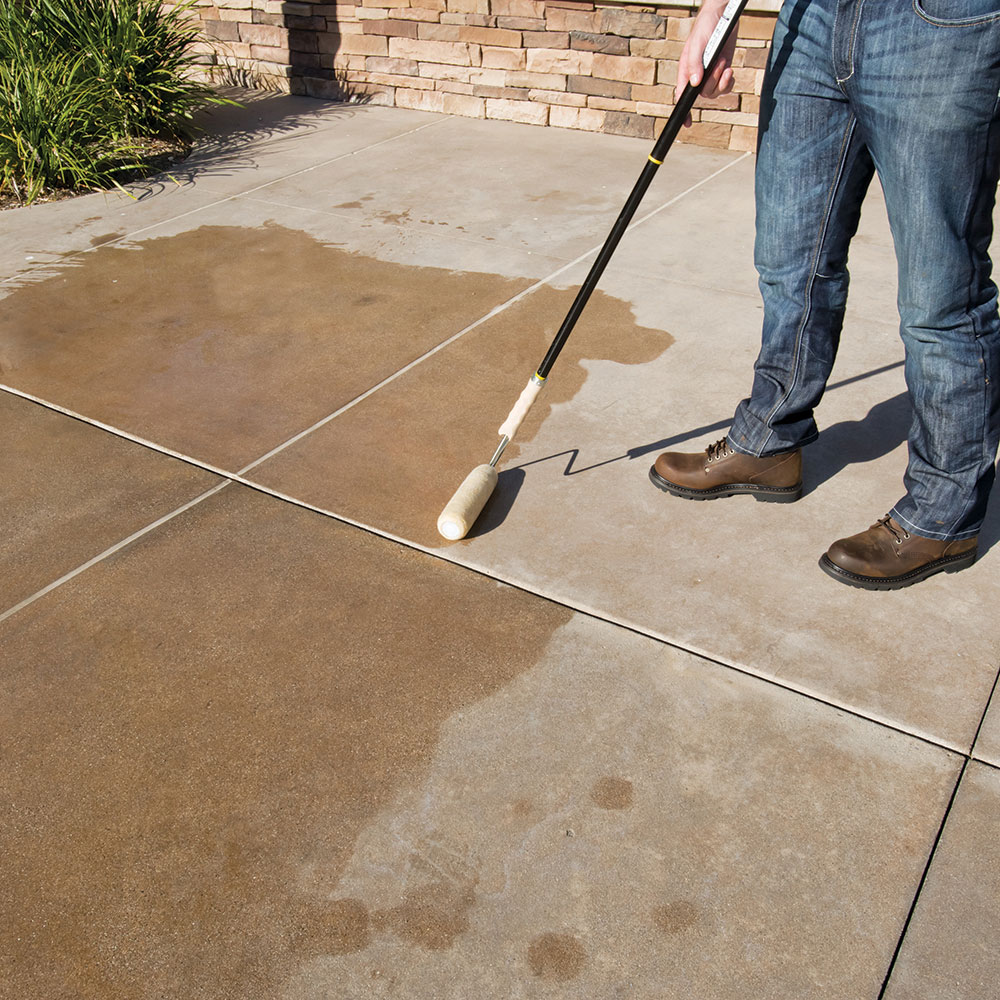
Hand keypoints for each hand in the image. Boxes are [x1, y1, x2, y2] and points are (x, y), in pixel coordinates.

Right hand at [676, 0, 739, 125]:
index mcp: (686, 71)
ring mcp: (710, 74)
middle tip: (719, 63)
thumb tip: (695, 84)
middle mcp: (697, 75)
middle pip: (703, 95)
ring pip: (715, 92)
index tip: (686, 123)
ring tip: (724, 64)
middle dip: (714, 83)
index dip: (683, 112)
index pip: (682, 96)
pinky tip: (729, 71)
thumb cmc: (706, 26)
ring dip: (722, 81)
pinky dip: (729, 82)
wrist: (723, 14)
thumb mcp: (697, 43)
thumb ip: (695, 64)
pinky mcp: (722, 70)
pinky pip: (725, 87)